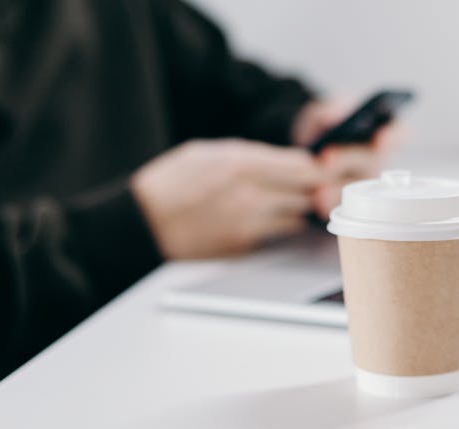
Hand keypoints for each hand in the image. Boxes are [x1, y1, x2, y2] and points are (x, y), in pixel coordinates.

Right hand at [130, 139, 324, 258]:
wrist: (144, 224)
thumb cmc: (170, 184)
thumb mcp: (207, 152)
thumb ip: (248, 155)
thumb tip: (282, 160)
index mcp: (240, 163)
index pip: (300, 165)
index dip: (313, 167)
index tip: (314, 168)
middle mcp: (250, 193)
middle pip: (306, 192)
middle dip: (311, 189)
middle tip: (310, 188)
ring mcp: (249, 222)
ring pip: (298, 217)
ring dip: (298, 210)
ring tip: (288, 204)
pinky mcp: (244, 245)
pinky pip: (278, 235)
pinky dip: (280, 227)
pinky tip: (268, 219)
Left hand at [292, 98, 402, 219]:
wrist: (306, 148)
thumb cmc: (324, 125)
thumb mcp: (324, 110)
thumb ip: (330, 109)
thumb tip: (333, 117)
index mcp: (382, 130)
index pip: (398, 132)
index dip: (392, 137)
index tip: (380, 139)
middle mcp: (378, 159)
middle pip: (371, 162)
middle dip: (347, 160)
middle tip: (325, 159)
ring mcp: (367, 182)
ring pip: (357, 187)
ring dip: (337, 189)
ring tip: (318, 191)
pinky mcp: (350, 200)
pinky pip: (344, 204)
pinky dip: (329, 204)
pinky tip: (318, 203)